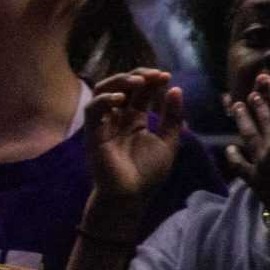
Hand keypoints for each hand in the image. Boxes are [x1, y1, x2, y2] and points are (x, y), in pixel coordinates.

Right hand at [83, 68, 183, 200]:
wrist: (132, 195)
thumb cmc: (148, 172)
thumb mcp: (168, 141)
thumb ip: (173, 117)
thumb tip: (176, 89)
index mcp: (135, 119)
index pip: (140, 92)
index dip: (151, 81)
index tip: (166, 75)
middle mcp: (118, 117)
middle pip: (122, 86)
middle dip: (138, 76)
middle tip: (154, 74)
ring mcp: (104, 123)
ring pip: (103, 91)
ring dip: (120, 82)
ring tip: (139, 82)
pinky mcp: (93, 132)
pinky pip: (93, 110)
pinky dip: (104, 100)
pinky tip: (121, 100)